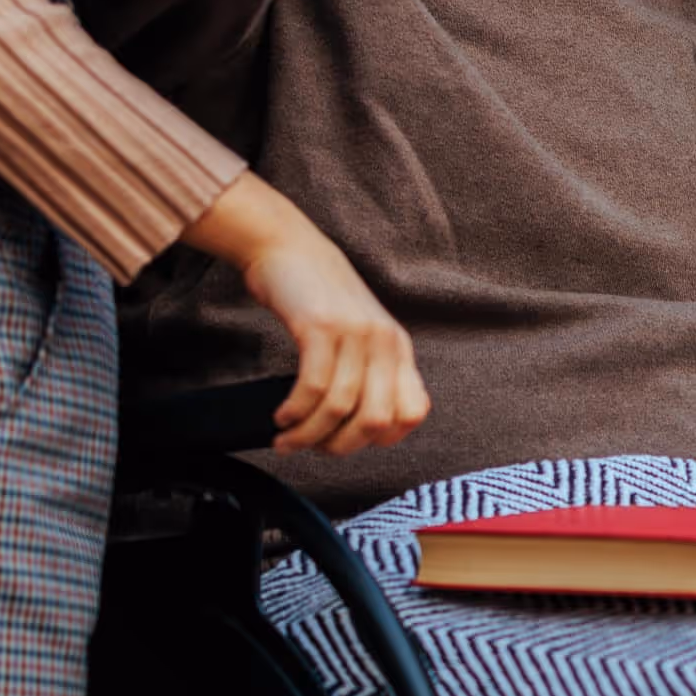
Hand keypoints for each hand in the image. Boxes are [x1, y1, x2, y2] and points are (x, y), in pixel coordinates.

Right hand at [187, 175, 430, 456]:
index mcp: (398, 349)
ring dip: (308, 434)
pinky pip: (314, 387)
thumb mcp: (357, 334)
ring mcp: (356, 333)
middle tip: (310, 447)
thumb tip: (357, 428)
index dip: (382, 439)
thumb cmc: (318, 297)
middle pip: (378, 421)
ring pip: (341, 408)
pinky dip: (296, 411)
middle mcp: (384, 343)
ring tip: (286, 438)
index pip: (413, 413)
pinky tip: (282, 416)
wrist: (290, 247)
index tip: (346, 440)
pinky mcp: (322, 326)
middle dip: (340, 446)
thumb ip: (367, 371)